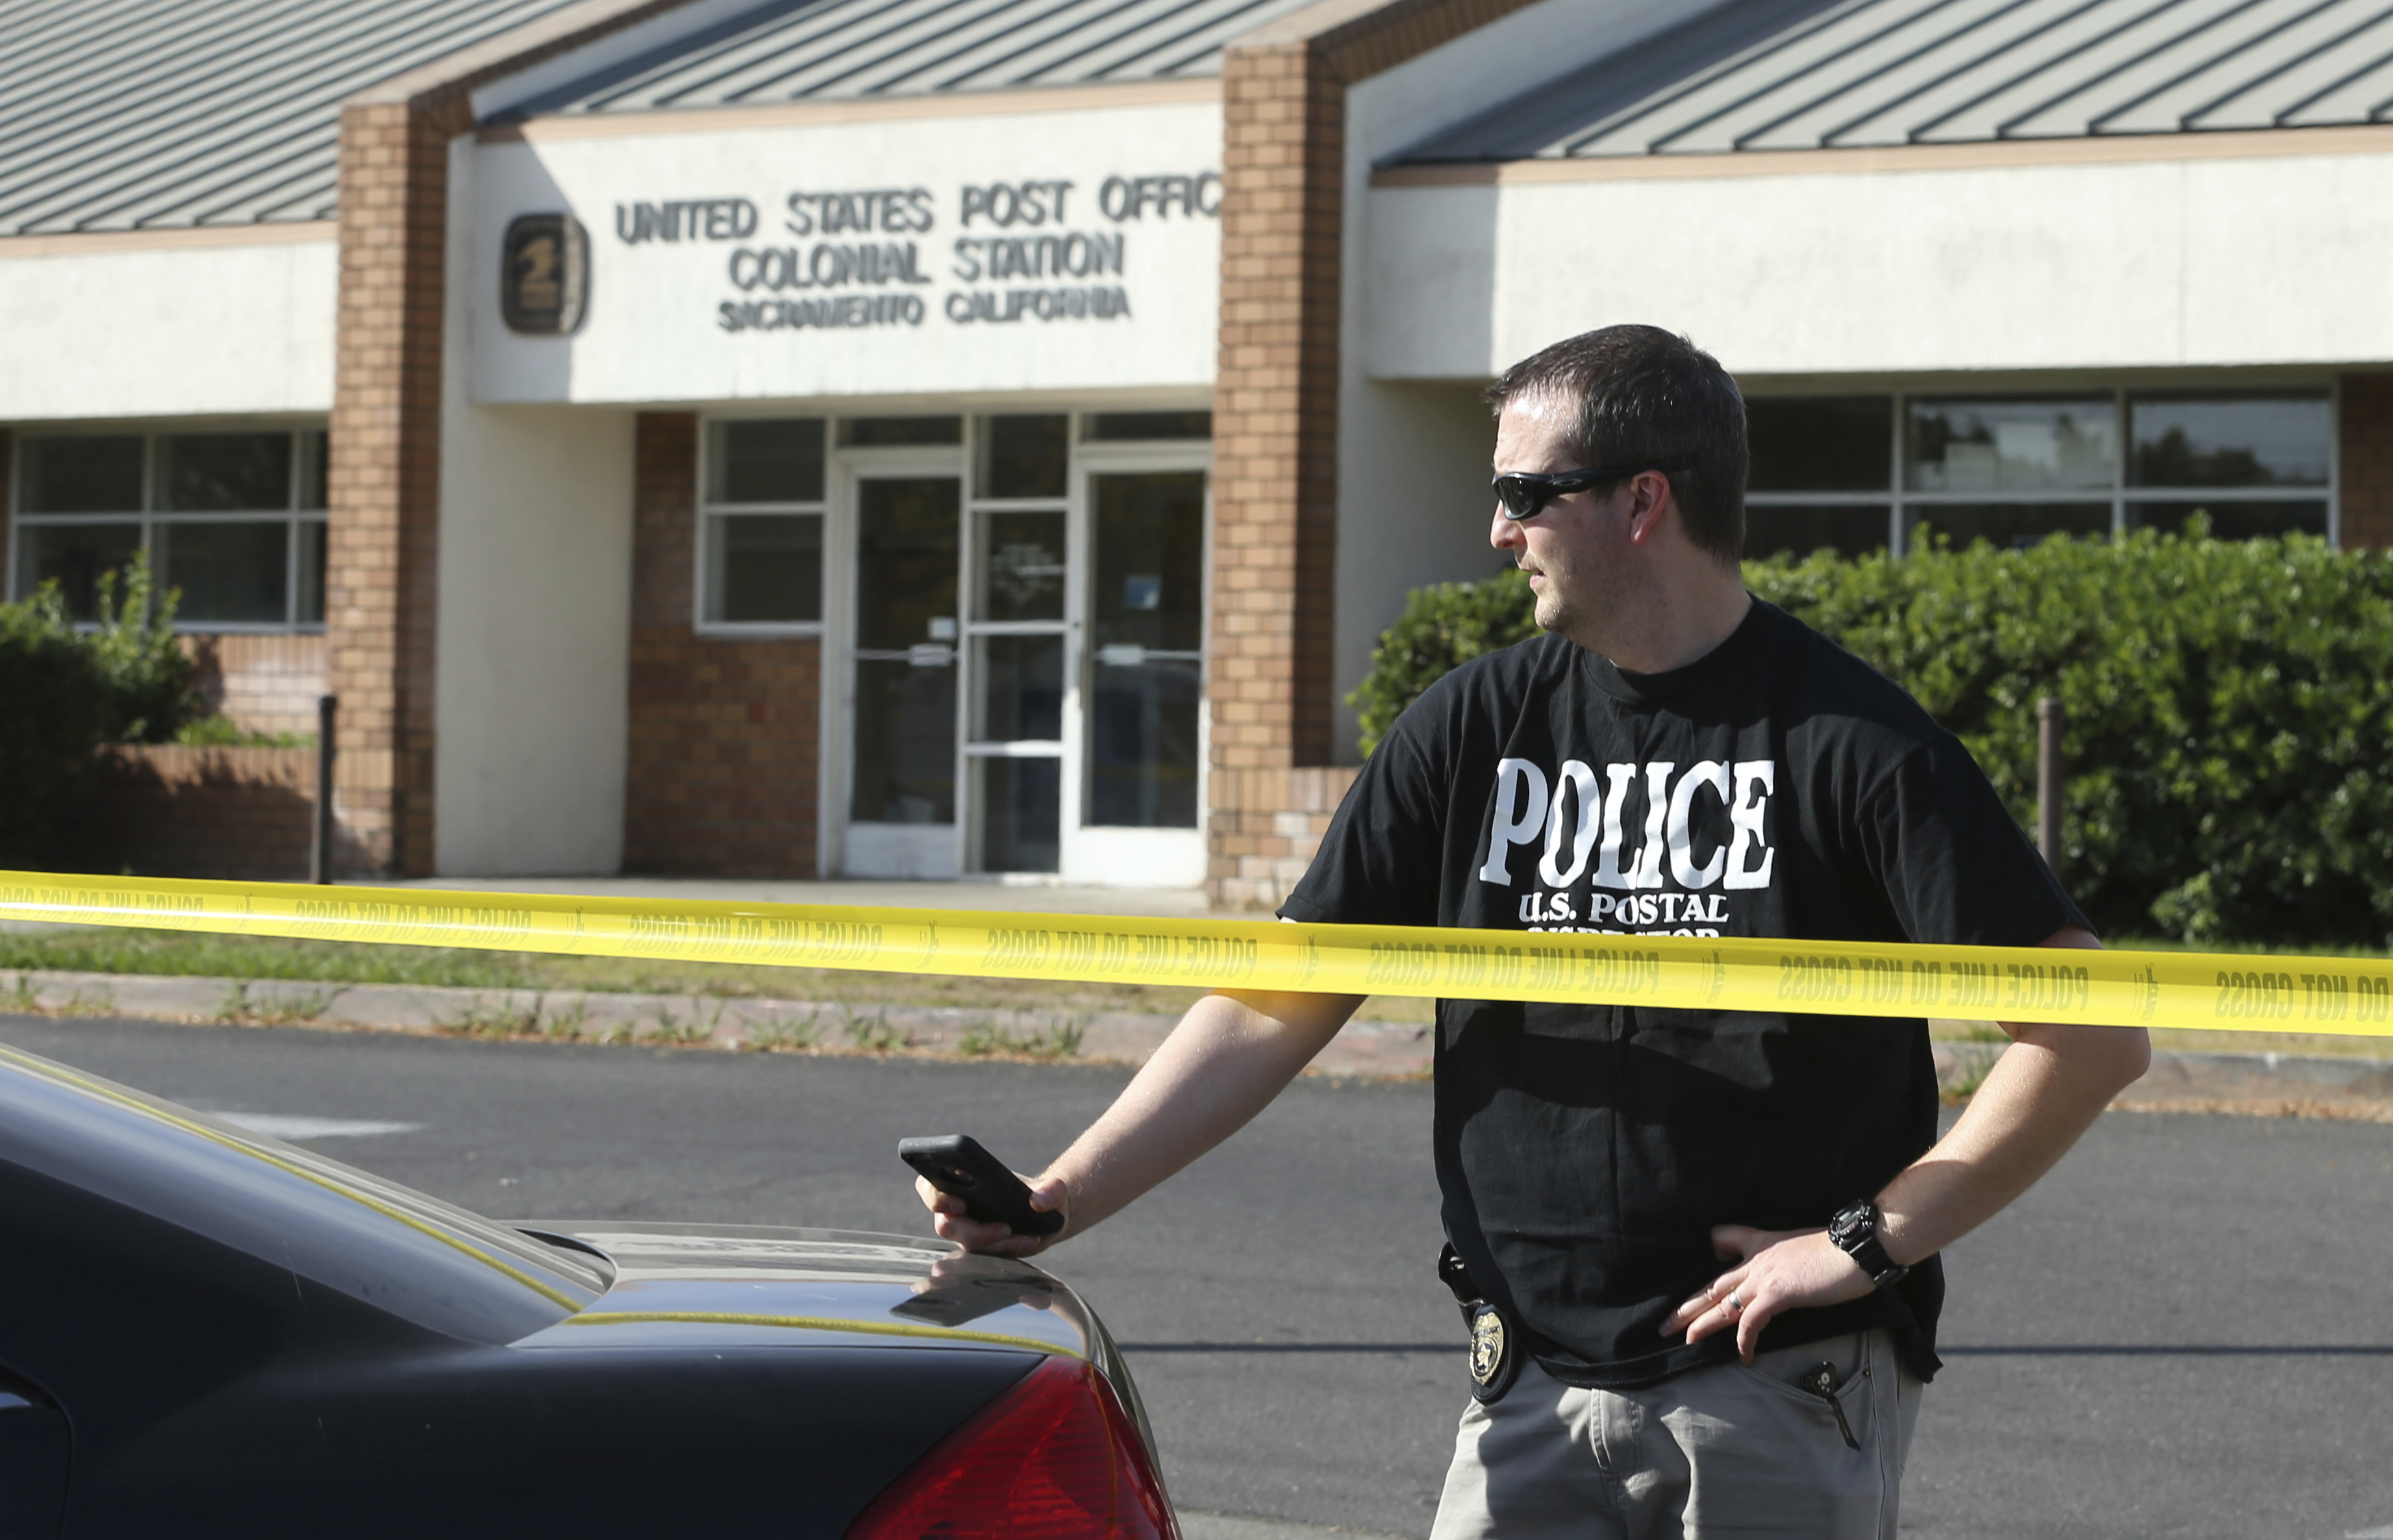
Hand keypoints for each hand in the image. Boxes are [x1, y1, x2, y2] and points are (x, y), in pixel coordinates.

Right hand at [916, 1171, 1069, 1257]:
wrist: (1051, 1215)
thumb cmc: (1042, 1194)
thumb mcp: (1053, 1188)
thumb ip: (1052, 1190)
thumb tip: (1039, 1202)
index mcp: (961, 1183)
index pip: (930, 1188)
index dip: (936, 1196)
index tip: (960, 1202)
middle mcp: (959, 1209)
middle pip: (945, 1225)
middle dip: (973, 1230)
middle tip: (1004, 1228)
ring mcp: (968, 1231)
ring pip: (966, 1244)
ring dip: (994, 1243)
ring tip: (1022, 1236)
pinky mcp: (981, 1249)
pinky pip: (985, 1257)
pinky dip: (1007, 1251)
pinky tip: (1029, 1242)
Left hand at [1660, 1225, 1872, 1362]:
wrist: (1858, 1247)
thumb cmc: (1840, 1251)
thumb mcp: (1806, 1247)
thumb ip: (1790, 1259)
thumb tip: (1793, 1274)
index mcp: (1763, 1243)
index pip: (1725, 1239)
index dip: (1715, 1253)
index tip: (1710, 1265)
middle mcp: (1757, 1259)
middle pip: (1713, 1284)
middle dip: (1688, 1305)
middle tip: (1665, 1324)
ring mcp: (1764, 1276)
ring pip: (1722, 1303)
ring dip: (1701, 1324)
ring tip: (1685, 1341)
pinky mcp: (1777, 1293)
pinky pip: (1751, 1322)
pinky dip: (1746, 1341)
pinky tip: (1745, 1357)